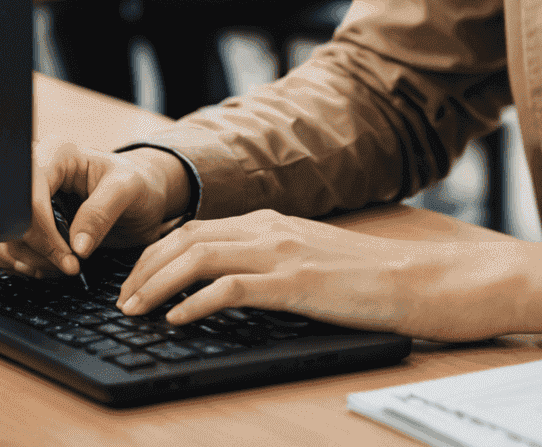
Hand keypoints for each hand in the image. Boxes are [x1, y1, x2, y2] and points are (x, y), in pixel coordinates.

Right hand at [0, 139, 179, 278]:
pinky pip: (7, 248)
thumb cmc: (139, 184)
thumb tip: (76, 247)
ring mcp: (27, 198)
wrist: (142, 196)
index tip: (71, 258)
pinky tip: (50, 266)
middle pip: (9, 220)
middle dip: (37, 251)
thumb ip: (103, 212)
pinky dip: (25, 265)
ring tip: (63, 268)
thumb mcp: (130, 189)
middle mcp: (35, 174)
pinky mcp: (25, 221)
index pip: (30, 197)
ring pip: (2, 238)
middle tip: (69, 267)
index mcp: (57, 154)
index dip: (43, 233)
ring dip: (29, 262)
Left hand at [115, 209, 541, 342]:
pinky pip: (229, 287)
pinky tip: (177, 319)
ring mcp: (282, 251)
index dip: (156, 252)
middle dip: (144, 267)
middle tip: (121, 300)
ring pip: (198, 256)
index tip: (133, 280)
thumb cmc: (368, 279)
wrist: (421, 279)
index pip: (197, 228)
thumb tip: (224, 284)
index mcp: (274, 221)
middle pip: (186, 237)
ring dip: (157, 283)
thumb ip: (270, 262)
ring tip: (134, 311)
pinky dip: (194, 301)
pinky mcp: (294, 281)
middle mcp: (271, 227)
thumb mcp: (311, 260)